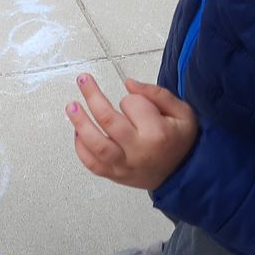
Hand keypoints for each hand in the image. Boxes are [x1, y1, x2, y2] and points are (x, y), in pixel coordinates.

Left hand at [66, 73, 197, 189]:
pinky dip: (80, 148)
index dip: (131, 98)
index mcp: (157, 133)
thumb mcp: (182, 112)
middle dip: (92, 96)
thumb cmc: (179, 140)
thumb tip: (129, 83)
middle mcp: (138, 151)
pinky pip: (92, 164)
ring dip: (79, 123)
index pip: (132, 105)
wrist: (182, 173)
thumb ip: (158, 94)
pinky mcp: (114, 175)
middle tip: (82, 79)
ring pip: (96, 145)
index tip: (137, 101)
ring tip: (71, 106)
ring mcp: (124, 165)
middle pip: (108, 120)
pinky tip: (77, 132)